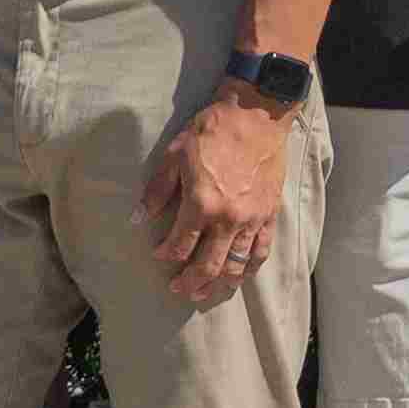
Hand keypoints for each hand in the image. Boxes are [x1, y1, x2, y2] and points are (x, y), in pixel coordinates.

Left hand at [139, 87, 296, 311]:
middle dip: (191, 282)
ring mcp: (251, 219)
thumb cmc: (212, 131)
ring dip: (219, 283)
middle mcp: (227, 219)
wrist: (255, 115)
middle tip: (180, 291)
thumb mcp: (175, 154)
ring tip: (206, 292)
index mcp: (201, 204)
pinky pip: (260, 251)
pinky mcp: (269, 214)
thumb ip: (157, 190)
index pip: (180, 245)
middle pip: (208, 265)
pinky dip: (249, 268)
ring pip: (235, 265)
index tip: (160, 256)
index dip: (167, 255)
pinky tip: (239, 276)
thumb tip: (140, 217)